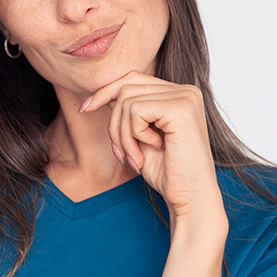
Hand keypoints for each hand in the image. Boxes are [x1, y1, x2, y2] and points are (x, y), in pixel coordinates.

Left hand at [80, 71, 223, 223]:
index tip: (85, 109)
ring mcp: (185, 97)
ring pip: (127, 101)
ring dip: (123, 135)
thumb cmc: (168, 172)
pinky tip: (152, 150)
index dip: (105, 92)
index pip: (132, 78)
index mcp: (179, 94)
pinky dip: (133, 135)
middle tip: (121, 154)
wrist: (191, 198)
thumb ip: (128, 112)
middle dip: (114, 124)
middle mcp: (185, 90)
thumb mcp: (140, 136)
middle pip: (125, 88)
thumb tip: (104, 93)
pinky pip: (135, 111)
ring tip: (135, 157)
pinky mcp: (180, 109)